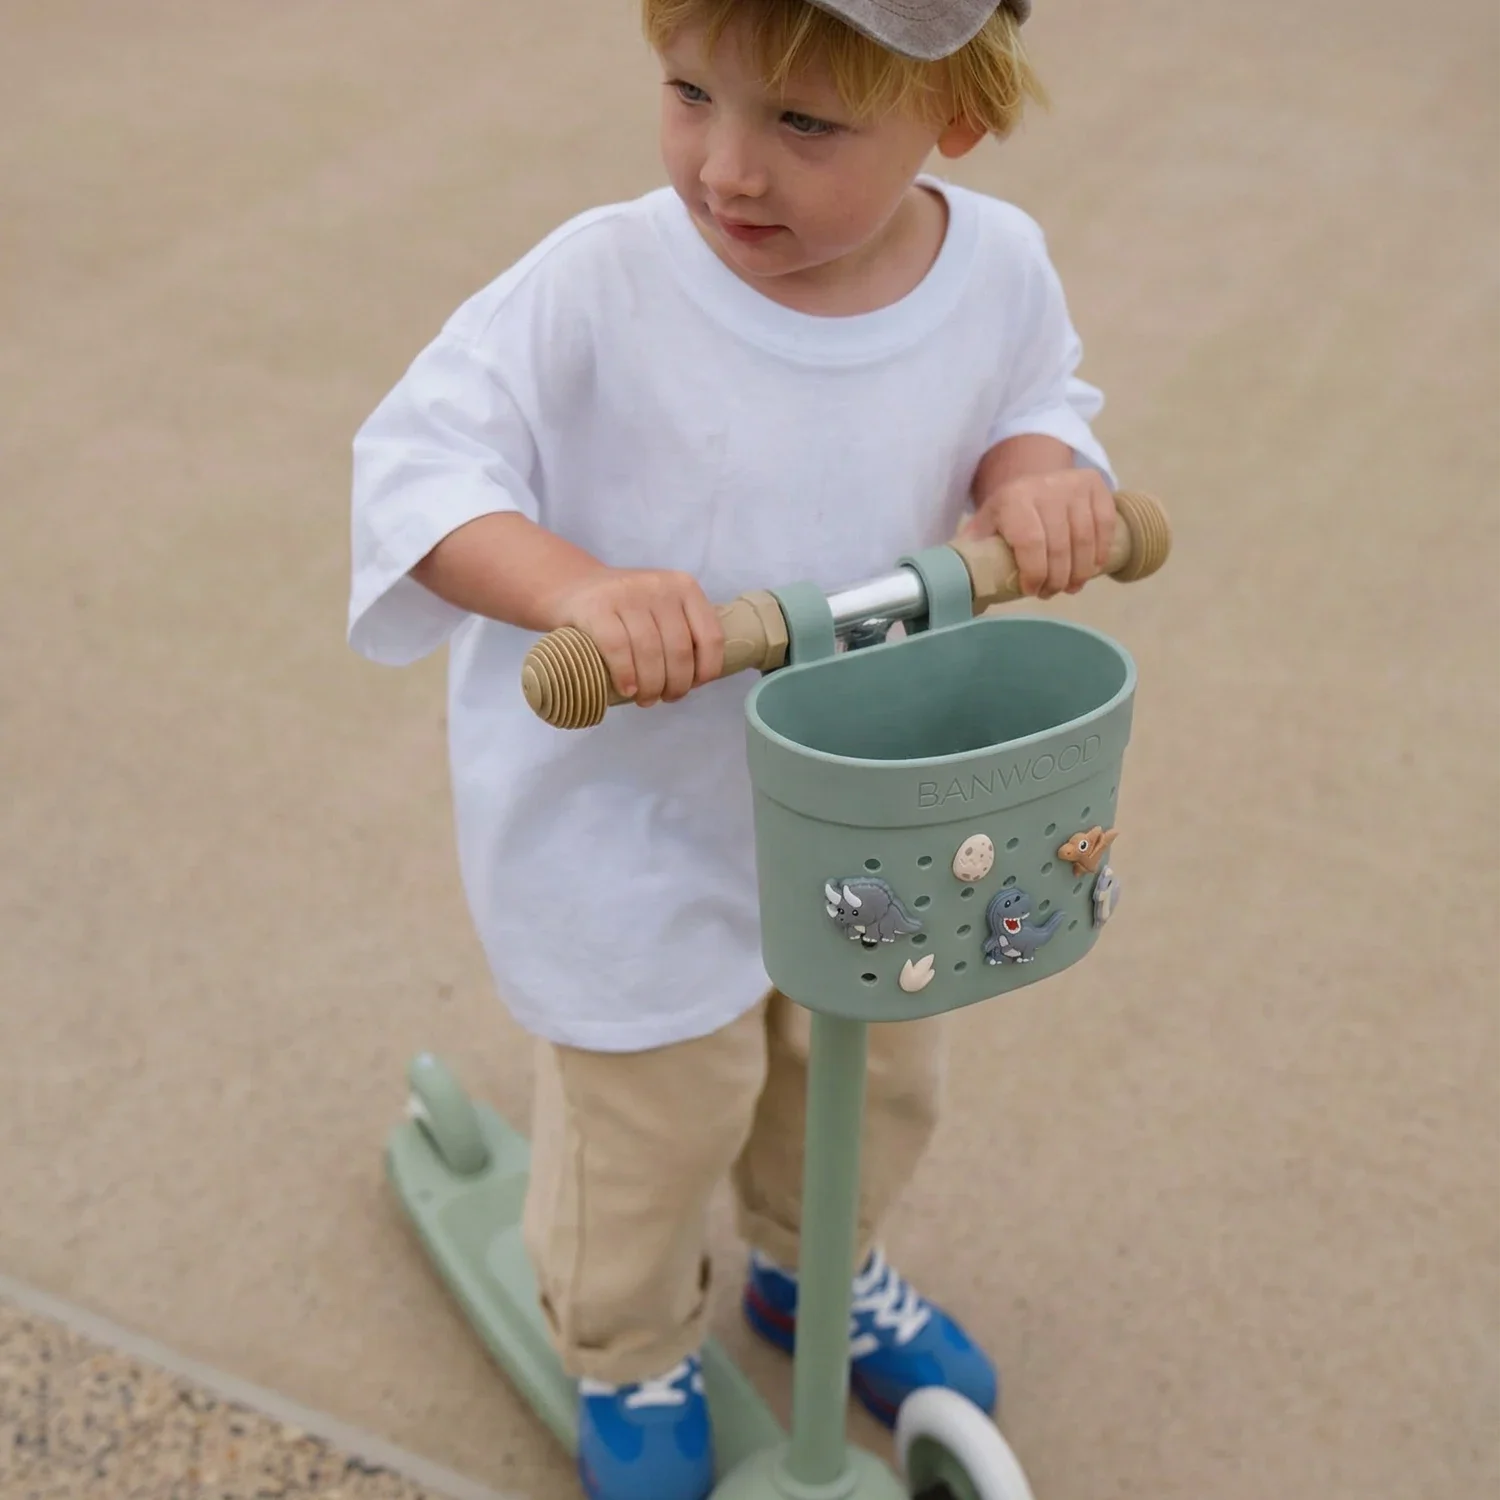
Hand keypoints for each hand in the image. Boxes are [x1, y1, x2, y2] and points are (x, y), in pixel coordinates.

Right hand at [545, 567, 724, 706]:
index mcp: (685, 587)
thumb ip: (683, 633)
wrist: (575, 588)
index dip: (706, 670)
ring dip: (651, 686)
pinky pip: (618, 648)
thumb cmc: (627, 611)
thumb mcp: (663, 610)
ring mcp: (627, 594)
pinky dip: (625, 675)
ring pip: (650, 652)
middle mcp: (659, 586)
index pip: (710, 636)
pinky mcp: (596, 607)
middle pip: (679, 650)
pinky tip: (627, 689)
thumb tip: (698, 678)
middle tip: (665, 698)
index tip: (693, 686)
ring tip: (646, 699)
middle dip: (676, 685)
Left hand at [960, 468, 1116, 598]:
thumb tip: (952, 587)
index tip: (1032, 591)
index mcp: (1013, 499)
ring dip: (1080, 571)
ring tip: (1071, 587)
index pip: (1030, 543)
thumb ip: (970, 552)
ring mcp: (1073, 485)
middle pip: (1060, 546)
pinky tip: (1091, 569)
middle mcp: (1045, 488)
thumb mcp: (983, 527)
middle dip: (1057, 578)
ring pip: (1084, 539)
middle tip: (1051, 593)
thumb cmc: (1006, 513)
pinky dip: (1100, 552)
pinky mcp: (1096, 485)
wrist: (1032, 476)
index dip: (1035, 573)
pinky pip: (1105, 526)